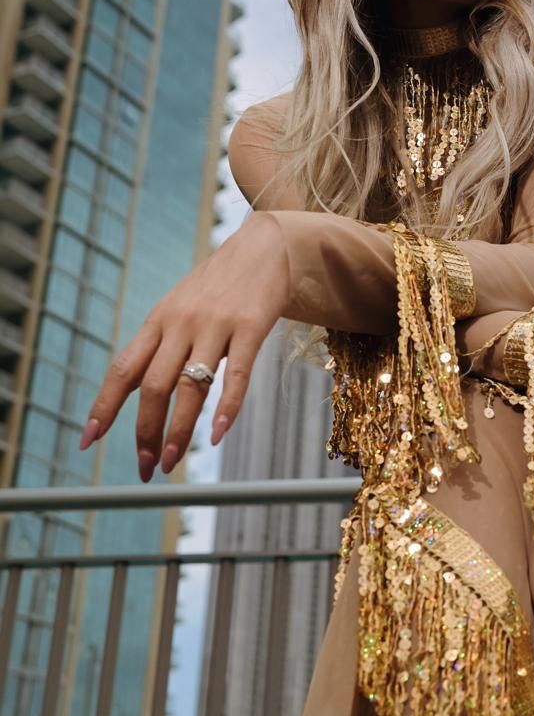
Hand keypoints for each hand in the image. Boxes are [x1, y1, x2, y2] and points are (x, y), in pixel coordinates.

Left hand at [78, 214, 290, 480]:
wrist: (264, 247)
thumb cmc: (219, 287)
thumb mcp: (180, 310)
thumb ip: (162, 346)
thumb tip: (136, 394)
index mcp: (158, 321)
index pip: (122, 369)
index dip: (102, 406)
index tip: (88, 441)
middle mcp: (181, 324)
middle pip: (152, 384)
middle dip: (144, 430)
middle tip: (145, 467)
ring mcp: (216, 325)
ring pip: (190, 385)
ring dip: (177, 430)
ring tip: (170, 462)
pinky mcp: (251, 326)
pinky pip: (238, 374)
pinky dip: (226, 408)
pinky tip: (217, 435)